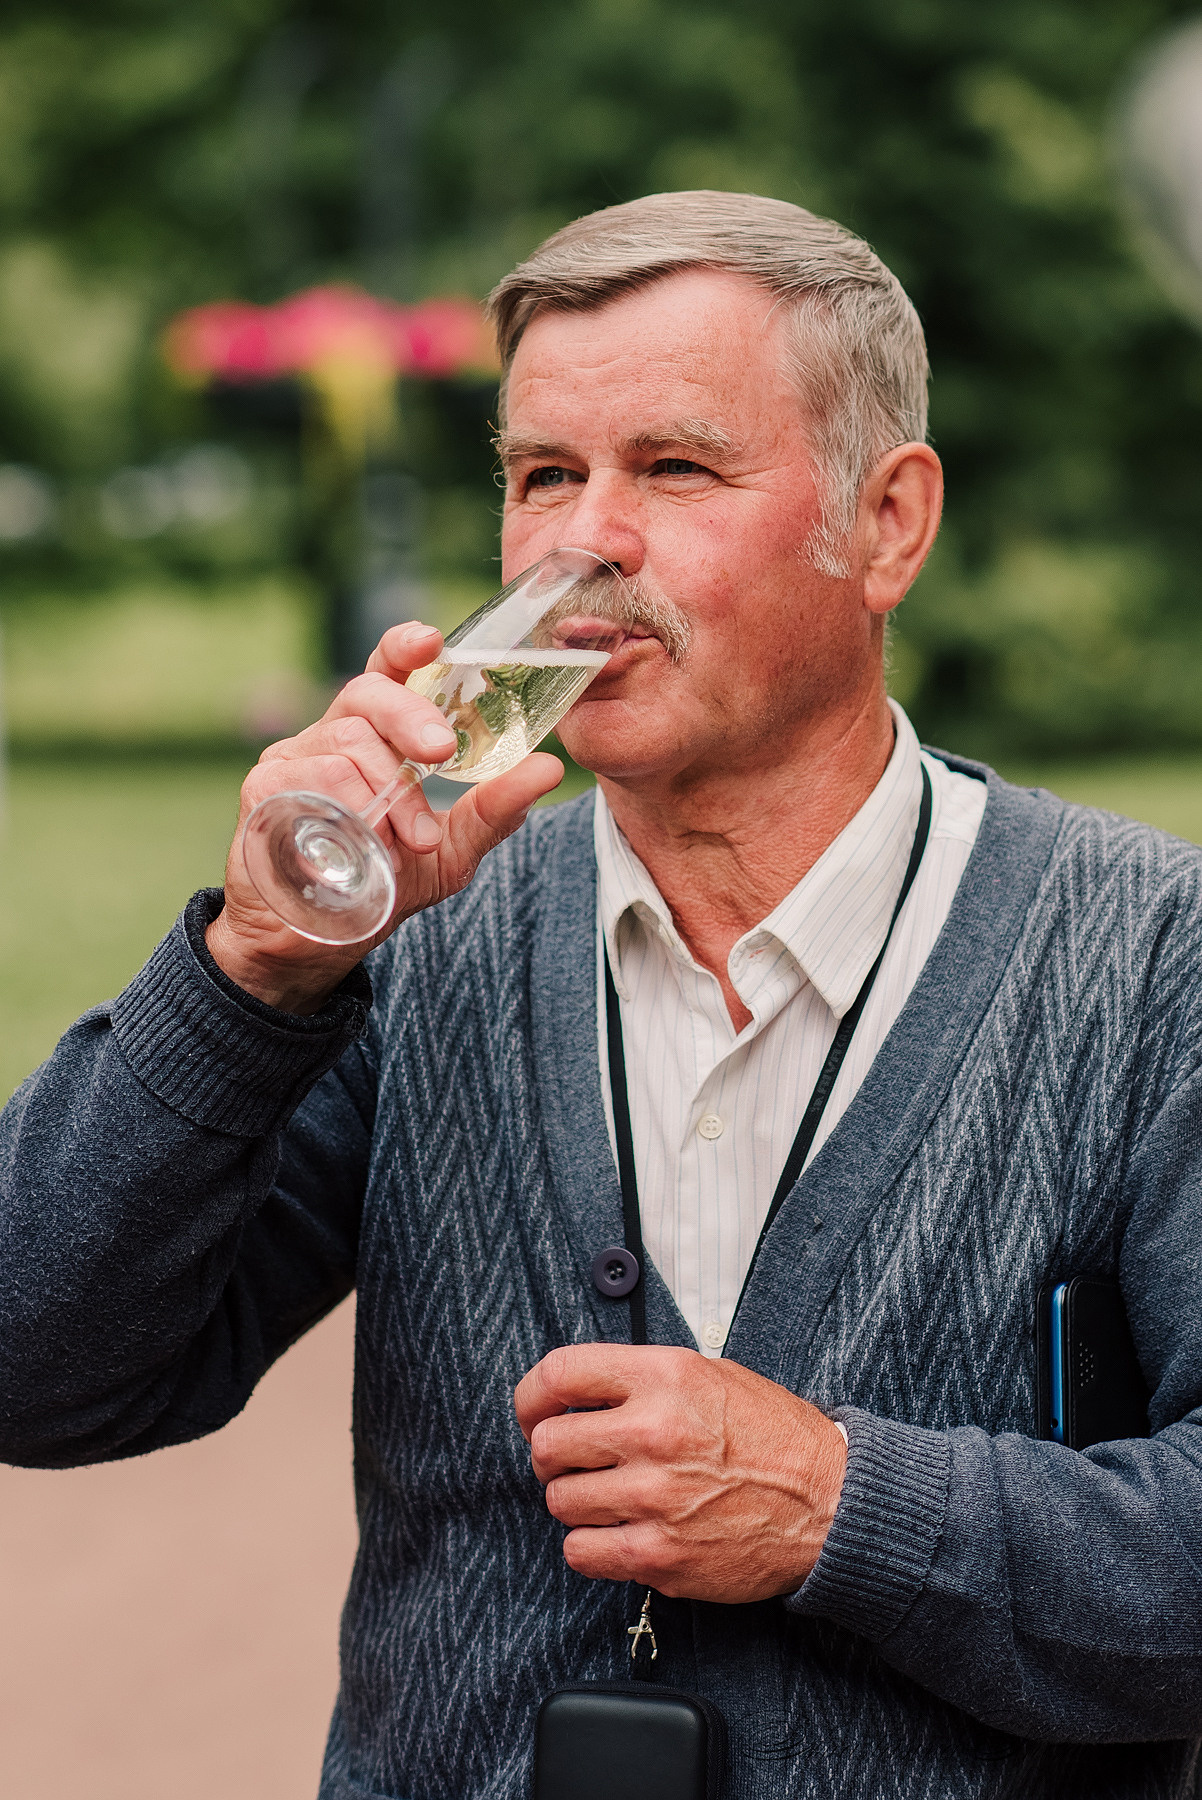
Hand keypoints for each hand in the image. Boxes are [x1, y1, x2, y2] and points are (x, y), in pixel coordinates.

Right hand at [206, 621, 563, 1012]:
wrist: (317, 940)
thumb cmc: (383, 882)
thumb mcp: (451, 850)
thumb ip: (495, 809)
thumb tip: (550, 769)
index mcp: (376, 735)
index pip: (387, 672)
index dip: (405, 647)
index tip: (432, 642)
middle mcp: (332, 735)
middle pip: (367, 693)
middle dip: (409, 715)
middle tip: (440, 751)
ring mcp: (293, 759)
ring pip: (345, 743)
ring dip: (388, 791)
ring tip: (411, 840)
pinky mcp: (264, 790)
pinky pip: (310, 779)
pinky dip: (346, 808)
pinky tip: (361, 842)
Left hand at [514, 1343, 846, 1602]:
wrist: (830, 1503)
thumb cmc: (774, 1438)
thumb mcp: (710, 1375)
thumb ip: (642, 1379)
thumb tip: (577, 1393)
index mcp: (666, 1377)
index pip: (560, 1374)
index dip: (532, 1396)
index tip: (534, 1412)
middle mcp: (654, 1431)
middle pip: (548, 1445)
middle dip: (553, 1456)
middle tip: (575, 1462)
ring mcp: (655, 1497)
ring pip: (560, 1501)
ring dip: (576, 1501)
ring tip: (611, 1497)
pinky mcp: (660, 1554)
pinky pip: (581, 1552)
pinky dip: (590, 1546)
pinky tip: (618, 1533)